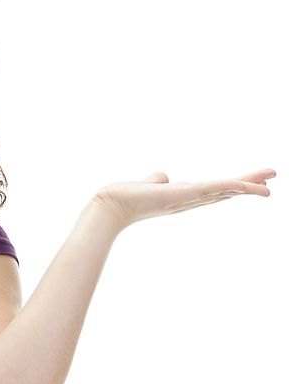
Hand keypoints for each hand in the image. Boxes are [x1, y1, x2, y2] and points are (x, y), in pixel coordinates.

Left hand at [93, 169, 275, 231]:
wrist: (111, 207)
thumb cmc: (126, 198)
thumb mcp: (149, 184)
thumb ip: (157, 180)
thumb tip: (163, 177)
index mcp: (184, 197)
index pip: (214, 191)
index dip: (232, 187)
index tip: (249, 184)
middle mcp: (189, 200)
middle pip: (225, 191)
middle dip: (248, 186)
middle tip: (271, 180)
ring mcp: (188, 198)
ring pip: (224, 190)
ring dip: (247, 185)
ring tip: (270, 180)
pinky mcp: (184, 194)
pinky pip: (214, 188)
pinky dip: (231, 186)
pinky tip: (246, 185)